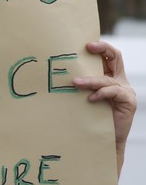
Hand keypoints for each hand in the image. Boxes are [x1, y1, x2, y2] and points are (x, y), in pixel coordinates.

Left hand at [74, 41, 137, 172]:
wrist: (104, 140)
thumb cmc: (90, 118)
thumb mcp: (83, 98)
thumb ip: (79, 86)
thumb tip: (55, 77)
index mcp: (110, 76)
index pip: (109, 56)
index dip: (101, 47)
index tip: (85, 43)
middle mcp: (119, 81)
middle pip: (115, 58)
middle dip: (103, 49)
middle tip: (88, 47)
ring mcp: (125, 91)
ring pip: (108, 79)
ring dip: (91, 80)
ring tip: (75, 82)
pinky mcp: (128, 102)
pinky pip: (115, 93)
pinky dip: (101, 94)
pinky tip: (90, 99)